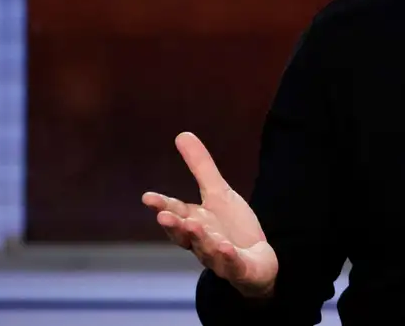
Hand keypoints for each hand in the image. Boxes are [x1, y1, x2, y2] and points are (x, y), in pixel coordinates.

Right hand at [142, 132, 278, 298]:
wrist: (256, 261)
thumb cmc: (231, 227)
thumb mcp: (218, 193)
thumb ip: (201, 167)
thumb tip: (182, 134)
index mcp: (195, 223)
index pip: (176, 213)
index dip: (162, 206)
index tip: (148, 197)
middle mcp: (203, 242)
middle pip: (186, 235)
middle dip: (175, 225)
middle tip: (164, 215)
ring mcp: (220, 258)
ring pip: (207, 249)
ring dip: (200, 239)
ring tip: (193, 225)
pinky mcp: (241, 269)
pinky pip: (233, 265)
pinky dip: (228, 258)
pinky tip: (225, 249)